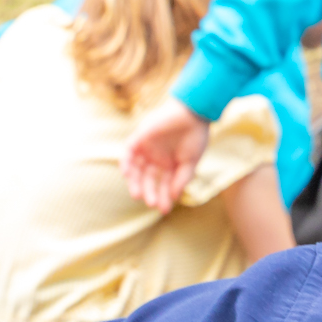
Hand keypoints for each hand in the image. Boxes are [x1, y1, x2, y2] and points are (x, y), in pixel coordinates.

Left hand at [121, 98, 211, 212]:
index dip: (164, 197)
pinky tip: (128, 175)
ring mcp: (147, 148)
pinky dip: (126, 163)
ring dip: (135, 182)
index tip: (164, 209)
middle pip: (148, 179)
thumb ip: (181, 179)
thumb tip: (174, 197)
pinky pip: (128, 152)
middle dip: (149, 192)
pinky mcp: (140, 137)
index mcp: (169, 164)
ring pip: (136, 169)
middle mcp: (156, 158)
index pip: (163, 184)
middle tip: (151, 203)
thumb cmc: (195, 135)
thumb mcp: (191, 162)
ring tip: (137, 195)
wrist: (194, 112)